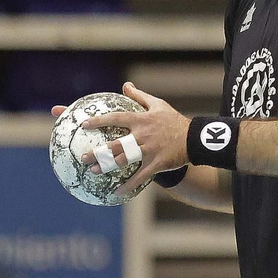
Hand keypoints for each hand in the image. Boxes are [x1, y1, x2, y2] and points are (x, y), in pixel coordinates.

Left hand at [52, 82, 190, 198]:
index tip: (84, 125)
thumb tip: (126, 85)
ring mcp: (149, 150)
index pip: (116, 118)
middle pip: (116, 144)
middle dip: (98, 151)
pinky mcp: (156, 164)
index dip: (99, 121)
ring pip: (124, 160)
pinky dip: (128, 185)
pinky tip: (116, 192)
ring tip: (94, 171)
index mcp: (141, 120)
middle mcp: (142, 135)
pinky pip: (140, 177)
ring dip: (108, 167)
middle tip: (83, 157)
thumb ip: (139, 96)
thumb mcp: (158, 104)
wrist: (194, 138)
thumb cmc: (174, 121)